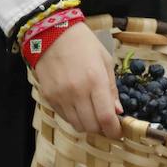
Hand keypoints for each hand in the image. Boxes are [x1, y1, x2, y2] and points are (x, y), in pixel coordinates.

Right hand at [32, 22, 122, 137]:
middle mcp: (77, 92)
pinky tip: (78, 106)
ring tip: (92, 113)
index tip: (118, 132)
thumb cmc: (84, 44)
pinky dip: (74, 117)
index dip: (113, 130)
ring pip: (76, 125)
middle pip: (91, 126)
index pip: (105, 117)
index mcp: (95, 81)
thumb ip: (111, 88)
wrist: (52, 34)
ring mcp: (61, 97)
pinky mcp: (48, 97)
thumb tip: (117, 111)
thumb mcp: (105, 61)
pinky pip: (64, 117)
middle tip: (106, 122)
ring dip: (87, 124)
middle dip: (101, 129)